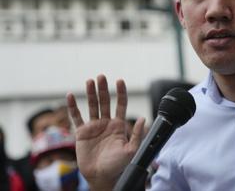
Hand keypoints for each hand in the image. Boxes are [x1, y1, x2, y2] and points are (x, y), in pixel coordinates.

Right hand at [67, 74, 144, 190]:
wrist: (102, 176)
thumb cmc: (118, 166)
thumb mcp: (131, 151)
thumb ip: (137, 135)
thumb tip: (144, 118)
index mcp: (119, 125)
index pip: (121, 104)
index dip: (120, 92)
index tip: (119, 80)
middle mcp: (106, 123)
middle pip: (105, 101)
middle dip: (103, 89)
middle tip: (101, 76)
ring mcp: (94, 126)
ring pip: (92, 106)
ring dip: (90, 93)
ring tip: (90, 81)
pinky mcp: (81, 132)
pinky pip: (76, 117)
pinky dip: (73, 107)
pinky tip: (70, 96)